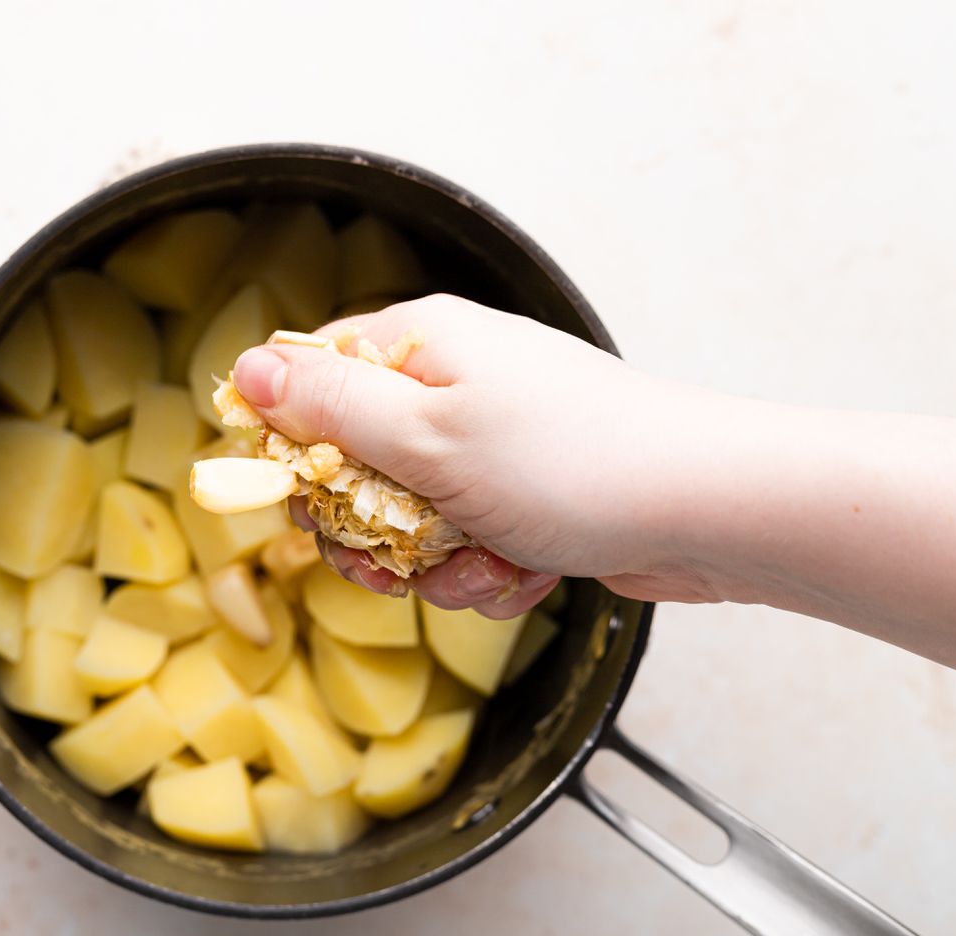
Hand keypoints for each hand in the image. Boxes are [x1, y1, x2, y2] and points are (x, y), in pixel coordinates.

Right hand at [231, 294, 730, 616]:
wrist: (709, 510)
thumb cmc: (573, 462)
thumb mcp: (426, 436)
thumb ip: (328, 405)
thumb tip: (246, 366)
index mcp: (421, 344)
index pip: (311, 380)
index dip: (296, 448)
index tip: (313, 501)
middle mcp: (453, 383)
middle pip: (352, 462)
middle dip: (370, 530)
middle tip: (397, 558)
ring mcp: (492, 440)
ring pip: (408, 518)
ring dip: (435, 563)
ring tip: (486, 563)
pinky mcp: (525, 493)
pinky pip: (466, 541)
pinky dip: (485, 571)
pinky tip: (522, 572)